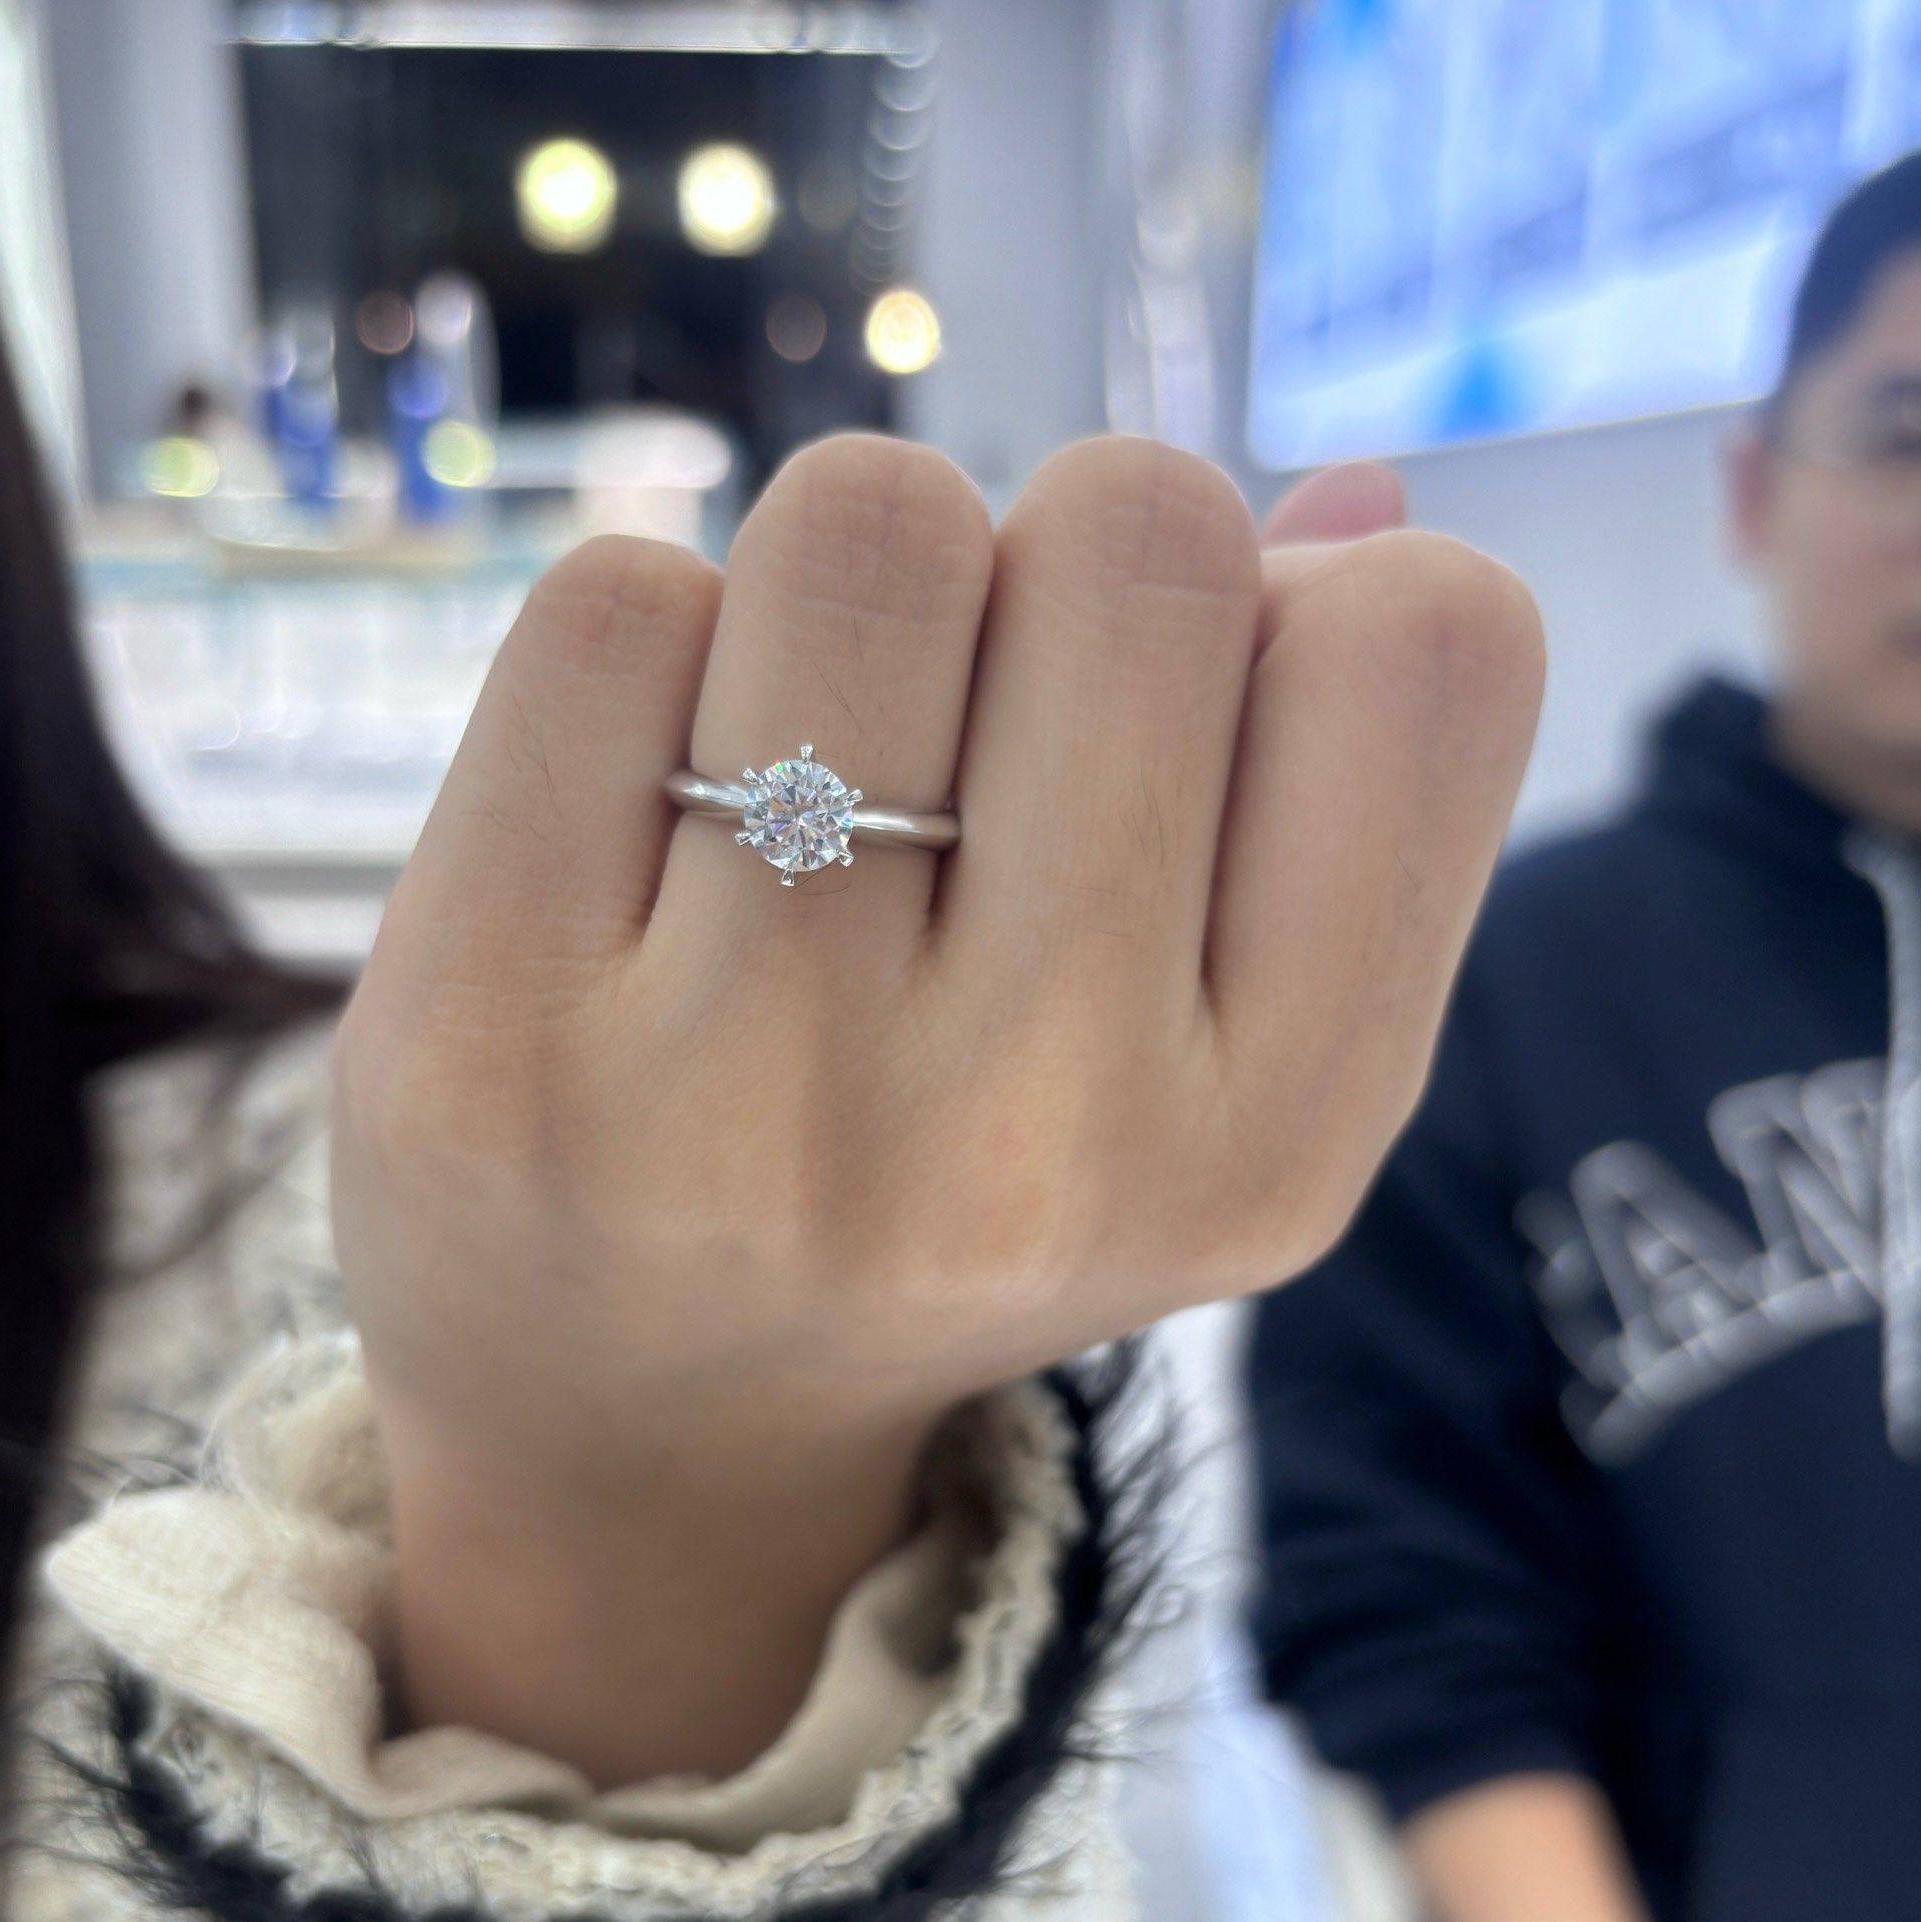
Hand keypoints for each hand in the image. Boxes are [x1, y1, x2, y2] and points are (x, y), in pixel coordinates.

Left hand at [331, 434, 1541, 1781]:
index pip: (1429, 648)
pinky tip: (633, 835)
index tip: (1179, 737)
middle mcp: (1040, 1141)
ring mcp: (754, 1097)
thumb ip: (1320, 794)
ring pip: (869, 522)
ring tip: (798, 780)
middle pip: (1138, 528)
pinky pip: (617, 601)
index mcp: (1271, 1145)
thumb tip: (1351, 488)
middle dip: (1047, 571)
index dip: (1298, 612)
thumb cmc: (954, 1174)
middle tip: (962, 748)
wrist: (632, 1433)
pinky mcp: (491, 1033)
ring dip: (838, 595)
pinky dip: (642, 660)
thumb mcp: (1203, 1070)